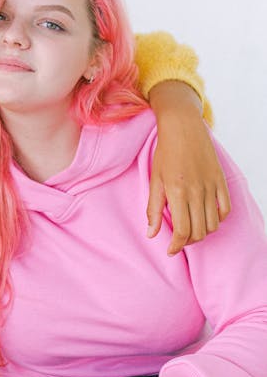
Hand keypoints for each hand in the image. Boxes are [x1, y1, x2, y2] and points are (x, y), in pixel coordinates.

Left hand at [147, 81, 230, 254]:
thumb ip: (153, 209)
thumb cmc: (165, 152)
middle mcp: (196, 191)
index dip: (177, 245)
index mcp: (177, 192)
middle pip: (199, 231)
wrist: (183, 127)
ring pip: (213, 224)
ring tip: (191, 229)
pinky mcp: (221, 181)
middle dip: (188, 241)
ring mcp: (211, 186)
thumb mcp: (155, 180)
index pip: (182, 231)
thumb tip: (151, 234)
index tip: (171, 250)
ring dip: (202, 232)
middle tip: (179, 240)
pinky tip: (206, 217)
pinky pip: (225, 209)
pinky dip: (218, 219)